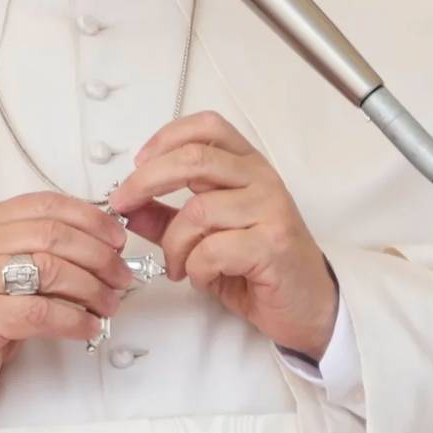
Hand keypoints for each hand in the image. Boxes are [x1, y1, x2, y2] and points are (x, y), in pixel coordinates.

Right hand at [0, 192, 133, 410]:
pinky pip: (42, 312)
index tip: (116, 237)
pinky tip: (88, 326)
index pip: (45, 205)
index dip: (90, 218)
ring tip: (108, 303)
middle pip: (54, 235)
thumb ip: (36, 249)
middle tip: (121, 274)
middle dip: (99, 255)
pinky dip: (75, 319)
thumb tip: (101, 245)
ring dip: (92, 288)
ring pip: (52, 270)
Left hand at [107, 111, 338, 359]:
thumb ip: (167, 218)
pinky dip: (195, 268)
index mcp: (247, 166)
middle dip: (146, 181)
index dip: (166, 137)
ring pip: (198, 211)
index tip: (138, 164)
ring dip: (174, 245)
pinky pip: (212, 249)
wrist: (309, 305)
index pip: (207, 127)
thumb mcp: (205, 237)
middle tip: (123, 204)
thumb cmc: (258, 267)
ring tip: (177, 266)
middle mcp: (262, 179)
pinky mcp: (273, 245)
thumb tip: (128, 205)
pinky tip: (203, 278)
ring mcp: (271, 209)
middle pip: (194, 158)